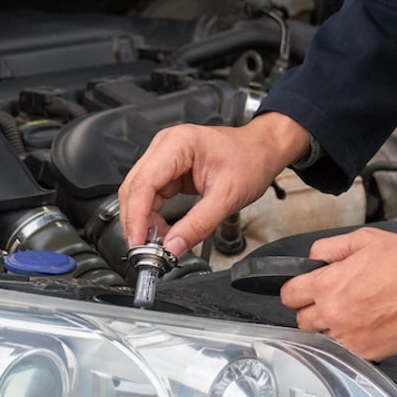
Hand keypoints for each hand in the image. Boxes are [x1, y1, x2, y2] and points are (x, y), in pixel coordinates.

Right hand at [118, 112, 310, 254]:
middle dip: (136, 222)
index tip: (137, 243)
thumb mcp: (227, 197)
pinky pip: (150, 195)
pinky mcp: (168, 169)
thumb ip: (198, 225)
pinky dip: (152, 216)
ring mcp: (164, 156)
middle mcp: (165, 146)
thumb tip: (173, 247)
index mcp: (177, 144)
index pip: (143, 183)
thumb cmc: (251, 161)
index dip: (136, 217)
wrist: (262, 150)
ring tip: (156, 245)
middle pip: (134, 188)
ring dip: (143, 221)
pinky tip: (162, 232)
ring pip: (139, 193)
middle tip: (144, 251)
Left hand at [281, 228, 396, 360]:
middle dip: (313, 309)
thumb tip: (314, 258)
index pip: (289, 295)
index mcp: (328, 285)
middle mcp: (334, 314)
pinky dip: (351, 340)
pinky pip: (345, 350)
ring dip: (331, 326)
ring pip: (322, 337)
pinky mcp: (368, 353)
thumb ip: (331, 248)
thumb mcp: (365, 239)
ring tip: (356, 312)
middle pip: (301, 320)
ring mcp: (350, 337)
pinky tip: (368, 325)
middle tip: (335, 298)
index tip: (305, 288)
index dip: (296, 289)